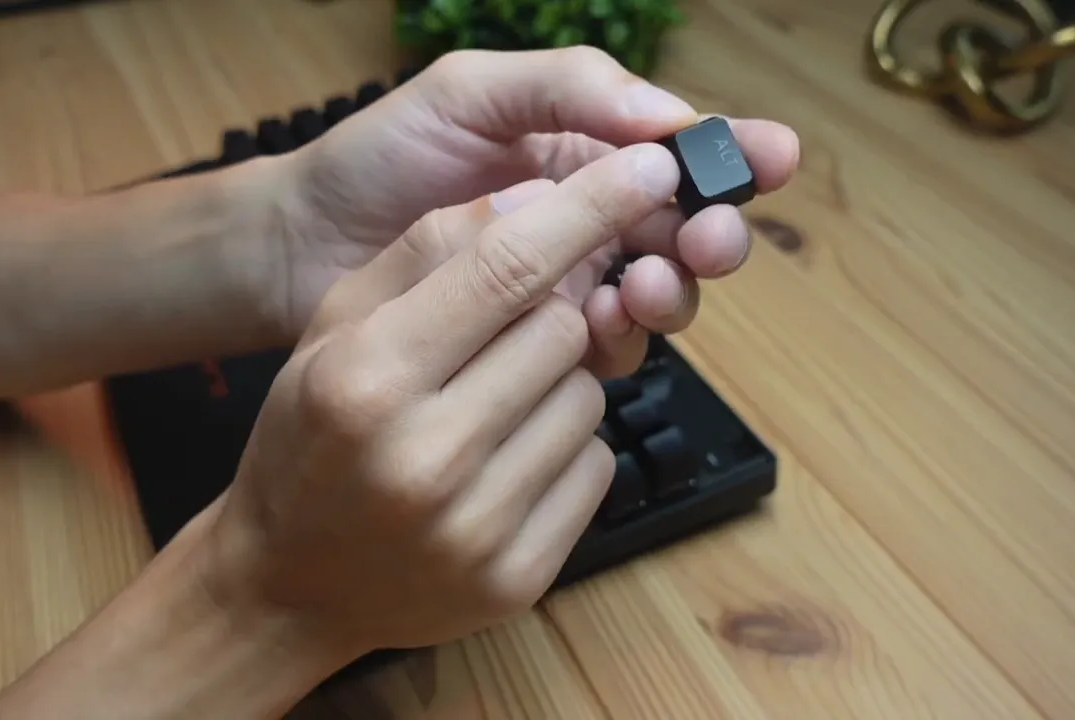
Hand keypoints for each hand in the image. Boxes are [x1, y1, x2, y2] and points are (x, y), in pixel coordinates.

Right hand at [205, 141, 681, 663]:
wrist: (287, 586)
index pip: (507, 268)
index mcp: (368, 380)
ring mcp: (477, 529)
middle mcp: (426, 458)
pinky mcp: (519, 578)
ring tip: (489, 407)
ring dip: (556, 382)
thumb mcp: (333, 328)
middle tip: (502, 333)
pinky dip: (565, 449)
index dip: (590, 207)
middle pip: (564, 329)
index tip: (647, 167)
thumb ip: (426, 253)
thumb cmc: (308, 439)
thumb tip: (532, 198)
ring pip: (588, 396)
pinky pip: (594, 466)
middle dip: (549, 313)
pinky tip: (504, 462)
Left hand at [275, 46, 798, 376]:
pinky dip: (619, 339)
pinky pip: (603, 348)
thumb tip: (668, 116)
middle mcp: (583, 217)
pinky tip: (602, 327)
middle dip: (710, 235)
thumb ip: (568, 89)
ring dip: (669, 290)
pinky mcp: (536, 346)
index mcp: (578, 148)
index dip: (734, 155)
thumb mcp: (468, 93)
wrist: (300, 250)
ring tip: (640, 288)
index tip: (774, 161)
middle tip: (706, 242)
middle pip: (682, 230)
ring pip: (654, 292)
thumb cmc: (374, 160)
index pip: (676, 150)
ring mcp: (563, 284)